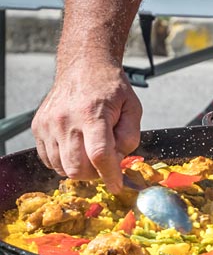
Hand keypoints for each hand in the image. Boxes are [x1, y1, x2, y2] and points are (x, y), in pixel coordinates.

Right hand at [31, 58, 141, 192]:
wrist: (83, 67)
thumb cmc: (111, 89)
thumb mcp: (133, 109)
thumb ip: (130, 137)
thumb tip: (118, 161)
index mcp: (92, 114)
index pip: (99, 154)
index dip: (109, 176)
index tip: (117, 187)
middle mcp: (66, 120)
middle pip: (77, 167)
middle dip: (95, 174)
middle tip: (105, 162)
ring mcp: (48, 124)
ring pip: (62, 168)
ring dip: (80, 168)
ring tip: (90, 150)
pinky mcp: (38, 127)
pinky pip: (49, 160)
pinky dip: (64, 162)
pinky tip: (76, 148)